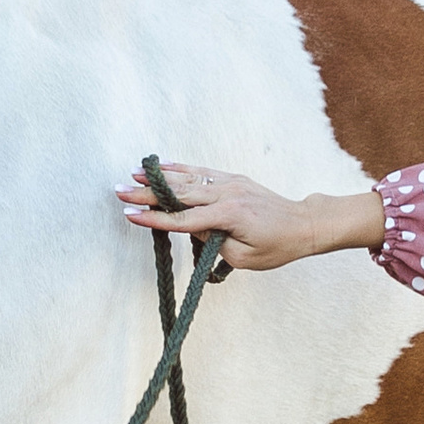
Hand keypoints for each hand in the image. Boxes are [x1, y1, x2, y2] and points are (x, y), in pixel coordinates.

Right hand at [120, 165, 379, 273]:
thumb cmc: (277, 246)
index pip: (184, 220)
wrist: (303, 224)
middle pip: (180, 194)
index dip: (155, 219)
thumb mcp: (243, 257)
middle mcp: (228, 194)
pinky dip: (180, 169)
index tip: (130, 216)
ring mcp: (230, 182)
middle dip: (148, 194)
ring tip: (133, 175)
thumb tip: (193, 228)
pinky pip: (201, 173)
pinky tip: (162, 167)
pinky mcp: (233, 178)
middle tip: (120, 191)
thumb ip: (214, 244)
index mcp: (230, 216)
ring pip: (188, 179)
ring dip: (159, 178)